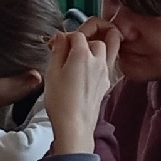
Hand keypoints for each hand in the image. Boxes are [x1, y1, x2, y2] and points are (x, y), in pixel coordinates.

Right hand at [43, 24, 117, 154]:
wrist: (74, 126)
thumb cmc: (60, 101)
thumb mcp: (51, 72)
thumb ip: (57, 51)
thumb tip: (60, 37)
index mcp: (82, 55)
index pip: (77, 34)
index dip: (65, 36)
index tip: (56, 45)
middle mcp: (98, 61)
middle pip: (97, 39)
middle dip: (85, 39)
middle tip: (72, 46)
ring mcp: (104, 72)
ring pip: (109, 49)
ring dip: (97, 47)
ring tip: (83, 53)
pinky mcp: (106, 83)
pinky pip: (108, 64)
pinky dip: (100, 60)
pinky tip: (87, 68)